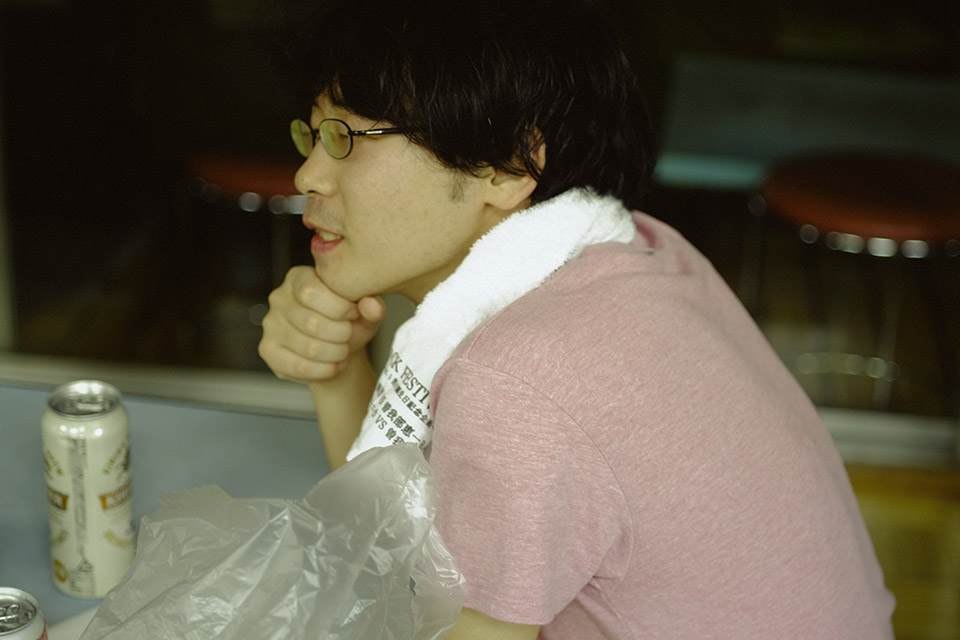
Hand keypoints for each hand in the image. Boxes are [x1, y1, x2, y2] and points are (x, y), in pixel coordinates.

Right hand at [258, 266, 385, 381]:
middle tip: (349, 336)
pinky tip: (334, 365)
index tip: (355, 315)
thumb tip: (372, 304)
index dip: (339, 308)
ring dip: (335, 354)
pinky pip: (299, 366)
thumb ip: (372, 306)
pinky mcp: (267, 350)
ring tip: (344, 351)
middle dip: (340, 334)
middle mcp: (278, 298)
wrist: (337, 352)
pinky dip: (325, 370)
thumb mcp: (365, 313)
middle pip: (310, 322)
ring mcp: (270, 325)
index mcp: (299, 277)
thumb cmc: (349, 324)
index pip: (310, 292)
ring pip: (308, 347)